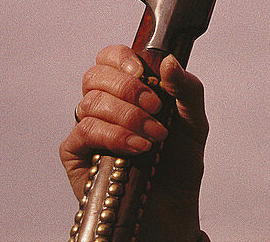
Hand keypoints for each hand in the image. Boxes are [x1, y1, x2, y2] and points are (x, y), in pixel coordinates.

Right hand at [59, 45, 208, 239]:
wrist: (170, 210)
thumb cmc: (178, 166)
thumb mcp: (193, 123)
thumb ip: (187, 90)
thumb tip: (169, 62)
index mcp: (129, 91)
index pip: (111, 58)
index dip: (122, 58)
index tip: (143, 72)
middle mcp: (105, 106)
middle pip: (95, 75)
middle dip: (128, 88)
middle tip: (155, 108)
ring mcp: (88, 129)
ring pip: (91, 101)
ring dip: (127, 116)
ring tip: (154, 137)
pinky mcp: (76, 153)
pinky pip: (84, 130)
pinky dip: (114, 135)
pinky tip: (137, 148)